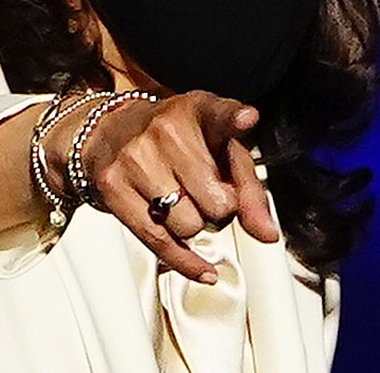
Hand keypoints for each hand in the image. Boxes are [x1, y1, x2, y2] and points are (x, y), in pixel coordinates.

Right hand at [52, 91, 279, 282]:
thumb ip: (249, 189)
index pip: (221, 114)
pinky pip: (157, 241)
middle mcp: (167, 130)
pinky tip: (203, 267)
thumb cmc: (177, 143)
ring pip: (187, 225)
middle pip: (215, 199)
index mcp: (200, 111)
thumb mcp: (221, 150)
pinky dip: (185, 261)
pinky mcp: (113, 186)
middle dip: (220, 209)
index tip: (246, 118)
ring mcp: (136, 157)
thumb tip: (267, 233)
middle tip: (208, 195)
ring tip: (184, 204)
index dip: (235, 119)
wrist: (112, 132)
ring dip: (195, 225)